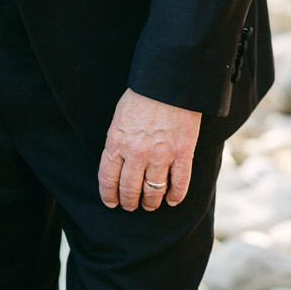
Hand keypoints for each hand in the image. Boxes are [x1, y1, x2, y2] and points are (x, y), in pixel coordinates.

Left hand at [98, 88, 201, 211]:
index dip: (109, 195)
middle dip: (129, 202)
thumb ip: (117, 142)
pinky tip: (172, 200)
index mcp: (117, 142)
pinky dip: (176, 196)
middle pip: (129, 189)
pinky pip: (179, 184)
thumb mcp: (119, 118)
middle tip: (131, 206)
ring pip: (153, 191)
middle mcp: (136, 153)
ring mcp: (160, 155)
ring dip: (151, 202)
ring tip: (150, 205)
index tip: (111, 203)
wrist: (168, 83)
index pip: (108, 178)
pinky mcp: (182, 154)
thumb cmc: (142, 96)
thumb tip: (117, 163)